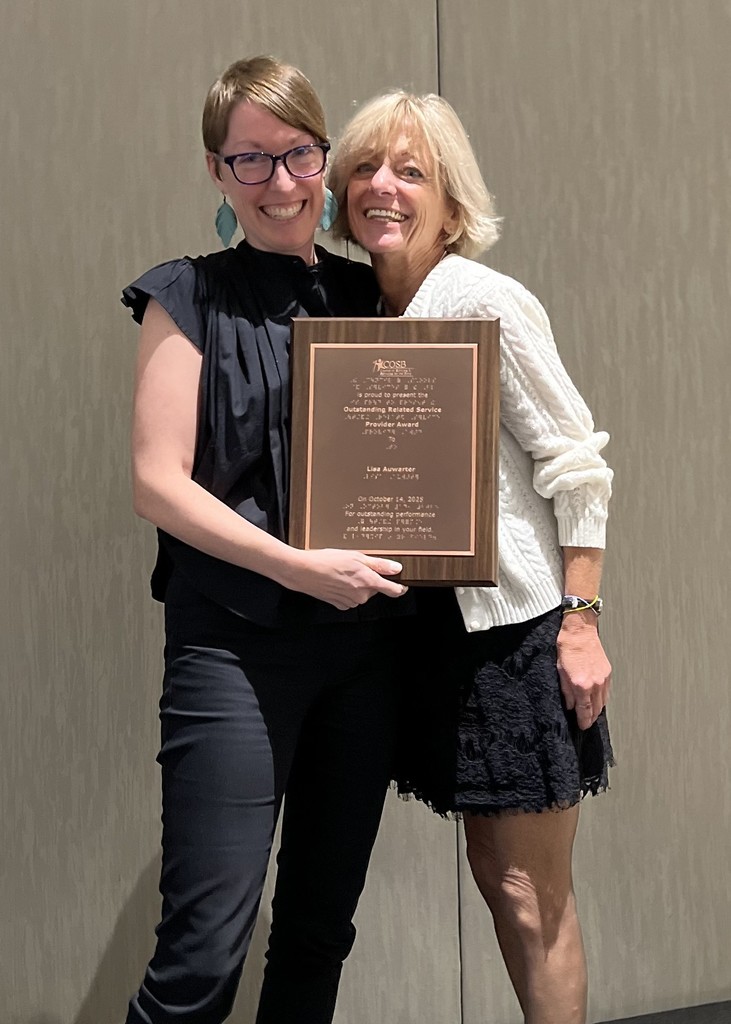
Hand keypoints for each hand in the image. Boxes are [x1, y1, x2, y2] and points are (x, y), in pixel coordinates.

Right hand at [281, 548, 408, 609]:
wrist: (302, 571)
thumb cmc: (326, 560)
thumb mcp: (356, 556)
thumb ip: (379, 565)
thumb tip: (397, 569)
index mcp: (368, 581)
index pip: (393, 591)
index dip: (400, 587)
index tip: (402, 585)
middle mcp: (361, 595)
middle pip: (374, 589)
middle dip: (369, 579)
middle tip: (354, 567)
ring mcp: (350, 601)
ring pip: (361, 594)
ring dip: (356, 584)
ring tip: (341, 572)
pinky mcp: (339, 605)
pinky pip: (349, 598)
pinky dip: (346, 591)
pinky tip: (336, 581)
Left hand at [556, 614, 610, 730]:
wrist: (580, 632)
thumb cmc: (567, 648)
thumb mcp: (560, 672)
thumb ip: (566, 692)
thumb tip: (570, 705)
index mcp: (582, 685)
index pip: (585, 711)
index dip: (584, 721)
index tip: (582, 726)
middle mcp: (596, 683)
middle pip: (597, 709)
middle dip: (591, 717)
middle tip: (585, 721)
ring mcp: (603, 678)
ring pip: (603, 701)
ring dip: (597, 709)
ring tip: (589, 713)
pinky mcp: (607, 672)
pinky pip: (606, 691)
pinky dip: (601, 698)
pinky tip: (595, 699)